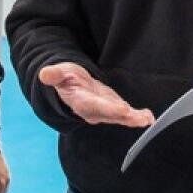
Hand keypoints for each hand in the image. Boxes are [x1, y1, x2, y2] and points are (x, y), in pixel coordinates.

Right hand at [38, 63, 155, 126]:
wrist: (72, 86)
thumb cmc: (66, 78)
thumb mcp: (58, 73)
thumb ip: (54, 74)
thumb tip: (44, 73)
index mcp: (80, 101)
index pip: (94, 106)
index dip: (107, 108)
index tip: (121, 109)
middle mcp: (93, 110)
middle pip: (110, 115)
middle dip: (124, 117)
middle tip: (138, 118)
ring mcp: (105, 111)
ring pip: (120, 117)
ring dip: (133, 119)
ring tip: (146, 119)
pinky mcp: (113, 108)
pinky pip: (126, 114)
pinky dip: (137, 117)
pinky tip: (148, 118)